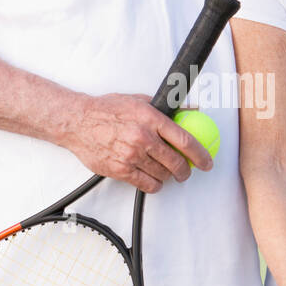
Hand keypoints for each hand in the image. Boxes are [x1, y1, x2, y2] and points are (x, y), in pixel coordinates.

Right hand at [64, 93, 212, 193]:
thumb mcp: (139, 100)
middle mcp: (142, 137)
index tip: (207, 162)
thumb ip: (166, 107)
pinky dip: (154, 184)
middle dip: (186, 171)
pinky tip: (153, 179)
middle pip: (176, 162)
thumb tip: (192, 108)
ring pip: (162, 175)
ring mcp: (131, 155)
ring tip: (165, 171)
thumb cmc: (108, 110)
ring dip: (168, 176)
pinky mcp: (120, 170)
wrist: (78, 122)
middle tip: (186, 171)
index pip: (185, 140)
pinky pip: (146, 184)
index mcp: (150, 118)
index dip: (200, 154)